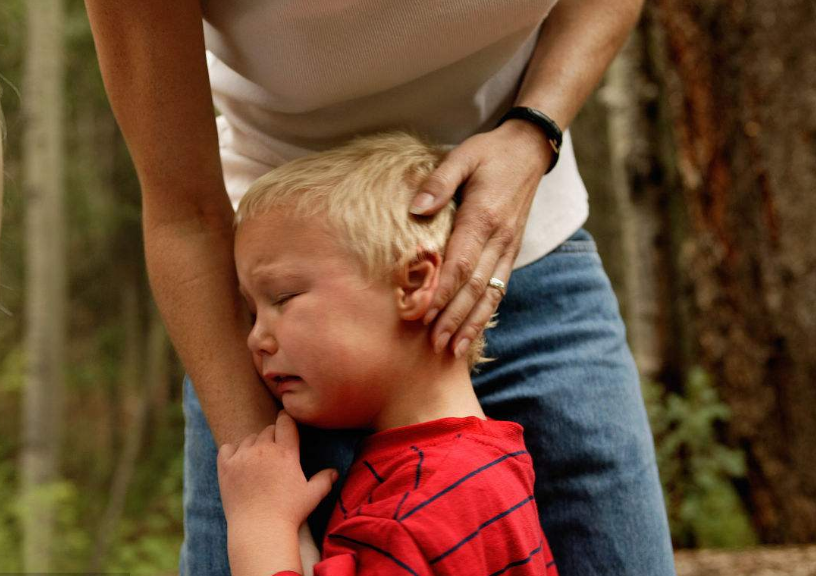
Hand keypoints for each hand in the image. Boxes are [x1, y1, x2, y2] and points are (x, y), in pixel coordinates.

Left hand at [217, 410, 337, 530]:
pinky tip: (239, 463)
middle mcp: (264, 449)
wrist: (259, 531)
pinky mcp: (226, 467)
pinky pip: (227, 448)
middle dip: (273, 437)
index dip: (287, 422)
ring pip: (249, 438)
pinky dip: (233, 452)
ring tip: (259, 462)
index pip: (285, 422)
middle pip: (267, 430)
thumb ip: (324, 480)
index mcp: (286, 452)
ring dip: (254, 445)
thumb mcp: (312, 496)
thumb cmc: (289, 513)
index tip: (287, 426)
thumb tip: (334, 472)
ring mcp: (242, 457)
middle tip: (275, 454)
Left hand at [410, 120, 552, 356]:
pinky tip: (471, 332)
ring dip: (471, 324)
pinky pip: (499, 289)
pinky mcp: (511, 252)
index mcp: (484, 216)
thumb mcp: (462, 156)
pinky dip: (485, 313)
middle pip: (474, 286)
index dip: (442, 291)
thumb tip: (415, 209)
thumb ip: (439, 183)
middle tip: (433, 344)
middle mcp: (499, 238)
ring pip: (490, 293)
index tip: (422, 313)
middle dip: (453, 317)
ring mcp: (508, 248)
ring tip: (452, 350)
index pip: (461, 262)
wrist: (529, 150)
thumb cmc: (490, 153)